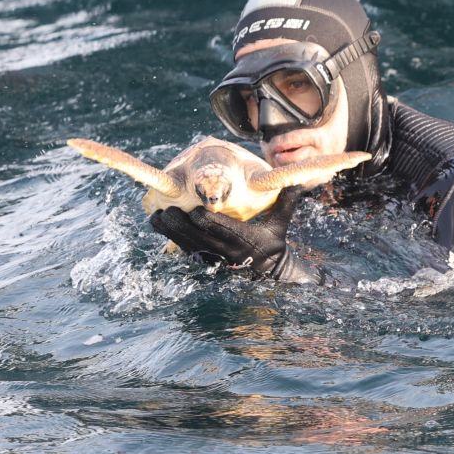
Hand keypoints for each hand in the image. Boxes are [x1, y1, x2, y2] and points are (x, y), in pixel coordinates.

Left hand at [148, 185, 319, 283]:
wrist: (268, 271)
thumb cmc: (273, 242)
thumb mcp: (281, 223)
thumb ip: (287, 202)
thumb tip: (299, 181)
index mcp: (243, 239)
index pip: (221, 230)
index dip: (205, 221)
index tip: (194, 210)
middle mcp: (225, 250)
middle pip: (197, 237)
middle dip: (180, 225)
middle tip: (164, 210)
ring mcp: (213, 257)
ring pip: (186, 244)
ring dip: (169, 232)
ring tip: (154, 218)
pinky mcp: (205, 260)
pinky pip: (185, 249)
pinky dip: (171, 238)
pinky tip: (159, 225)